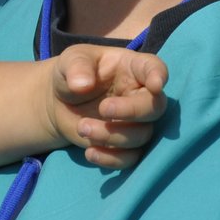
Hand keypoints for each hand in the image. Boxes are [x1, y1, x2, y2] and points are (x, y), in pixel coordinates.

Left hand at [48, 45, 166, 167]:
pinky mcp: (126, 146)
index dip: (159, 76)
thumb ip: (77, 67)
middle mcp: (140, 95)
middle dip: (132, 111)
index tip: (155, 84)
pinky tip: (90, 152)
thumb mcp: (70, 61)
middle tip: (102, 108)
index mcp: (133, 68)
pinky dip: (111, 159)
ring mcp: (136, 123)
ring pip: (142, 136)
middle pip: (155, 107)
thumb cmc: (73, 74)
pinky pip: (131, 159)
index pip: (154, 68)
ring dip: (112, 136)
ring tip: (82, 127)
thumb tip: (82, 84)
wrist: (60, 102)